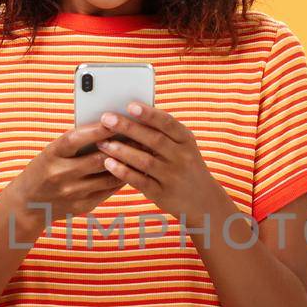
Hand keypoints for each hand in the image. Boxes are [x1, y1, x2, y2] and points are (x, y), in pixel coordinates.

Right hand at [4, 121, 128, 229]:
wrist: (27, 205)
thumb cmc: (42, 170)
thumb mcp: (51, 152)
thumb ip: (74, 142)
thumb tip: (107, 127)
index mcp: (51, 155)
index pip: (76, 139)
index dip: (98, 129)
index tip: (116, 118)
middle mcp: (60, 174)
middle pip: (98, 159)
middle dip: (122, 146)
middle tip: (140, 135)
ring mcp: (72, 193)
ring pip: (109, 176)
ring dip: (127, 163)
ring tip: (143, 151)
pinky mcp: (82, 205)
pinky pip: (109, 190)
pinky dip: (122, 178)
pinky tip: (133, 169)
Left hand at [94, 102, 227, 224]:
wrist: (204, 201)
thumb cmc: (185, 166)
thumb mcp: (183, 147)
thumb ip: (163, 133)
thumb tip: (131, 114)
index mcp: (186, 140)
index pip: (168, 123)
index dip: (149, 114)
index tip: (130, 105)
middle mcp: (182, 157)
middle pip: (154, 140)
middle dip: (128, 128)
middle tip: (106, 119)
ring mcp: (173, 176)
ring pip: (145, 161)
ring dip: (122, 151)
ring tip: (102, 143)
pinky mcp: (163, 193)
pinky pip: (140, 181)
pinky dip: (123, 172)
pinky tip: (109, 164)